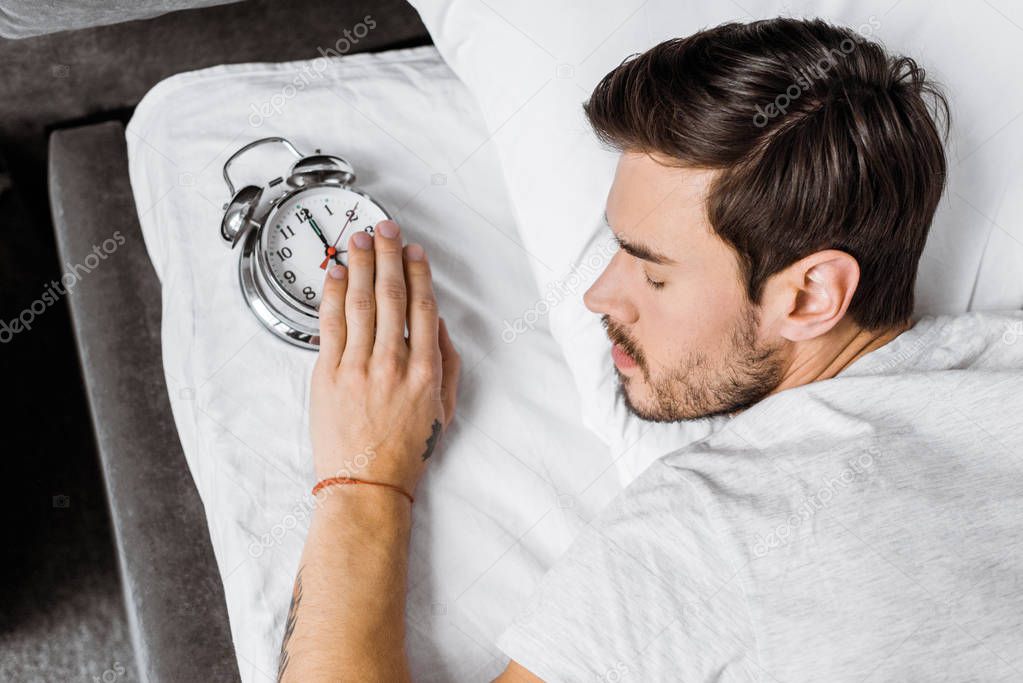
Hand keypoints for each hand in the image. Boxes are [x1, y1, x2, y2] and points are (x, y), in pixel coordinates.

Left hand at [309, 219, 459, 495]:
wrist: (366, 483)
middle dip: (388, 255)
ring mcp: (358, 367)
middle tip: (384, 228)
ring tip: (358, 239)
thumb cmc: (405, 451)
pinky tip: (334, 274)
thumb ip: (447, 364)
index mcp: (424, 370)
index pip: (421, 307)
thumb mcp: (444, 410)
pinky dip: (332, 295)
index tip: (414, 251)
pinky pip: (330, 324)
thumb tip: (438, 324)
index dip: (418, 272)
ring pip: (360, 302)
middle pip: (390, 295)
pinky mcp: (328, 375)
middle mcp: (392, 363)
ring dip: (359, 265)